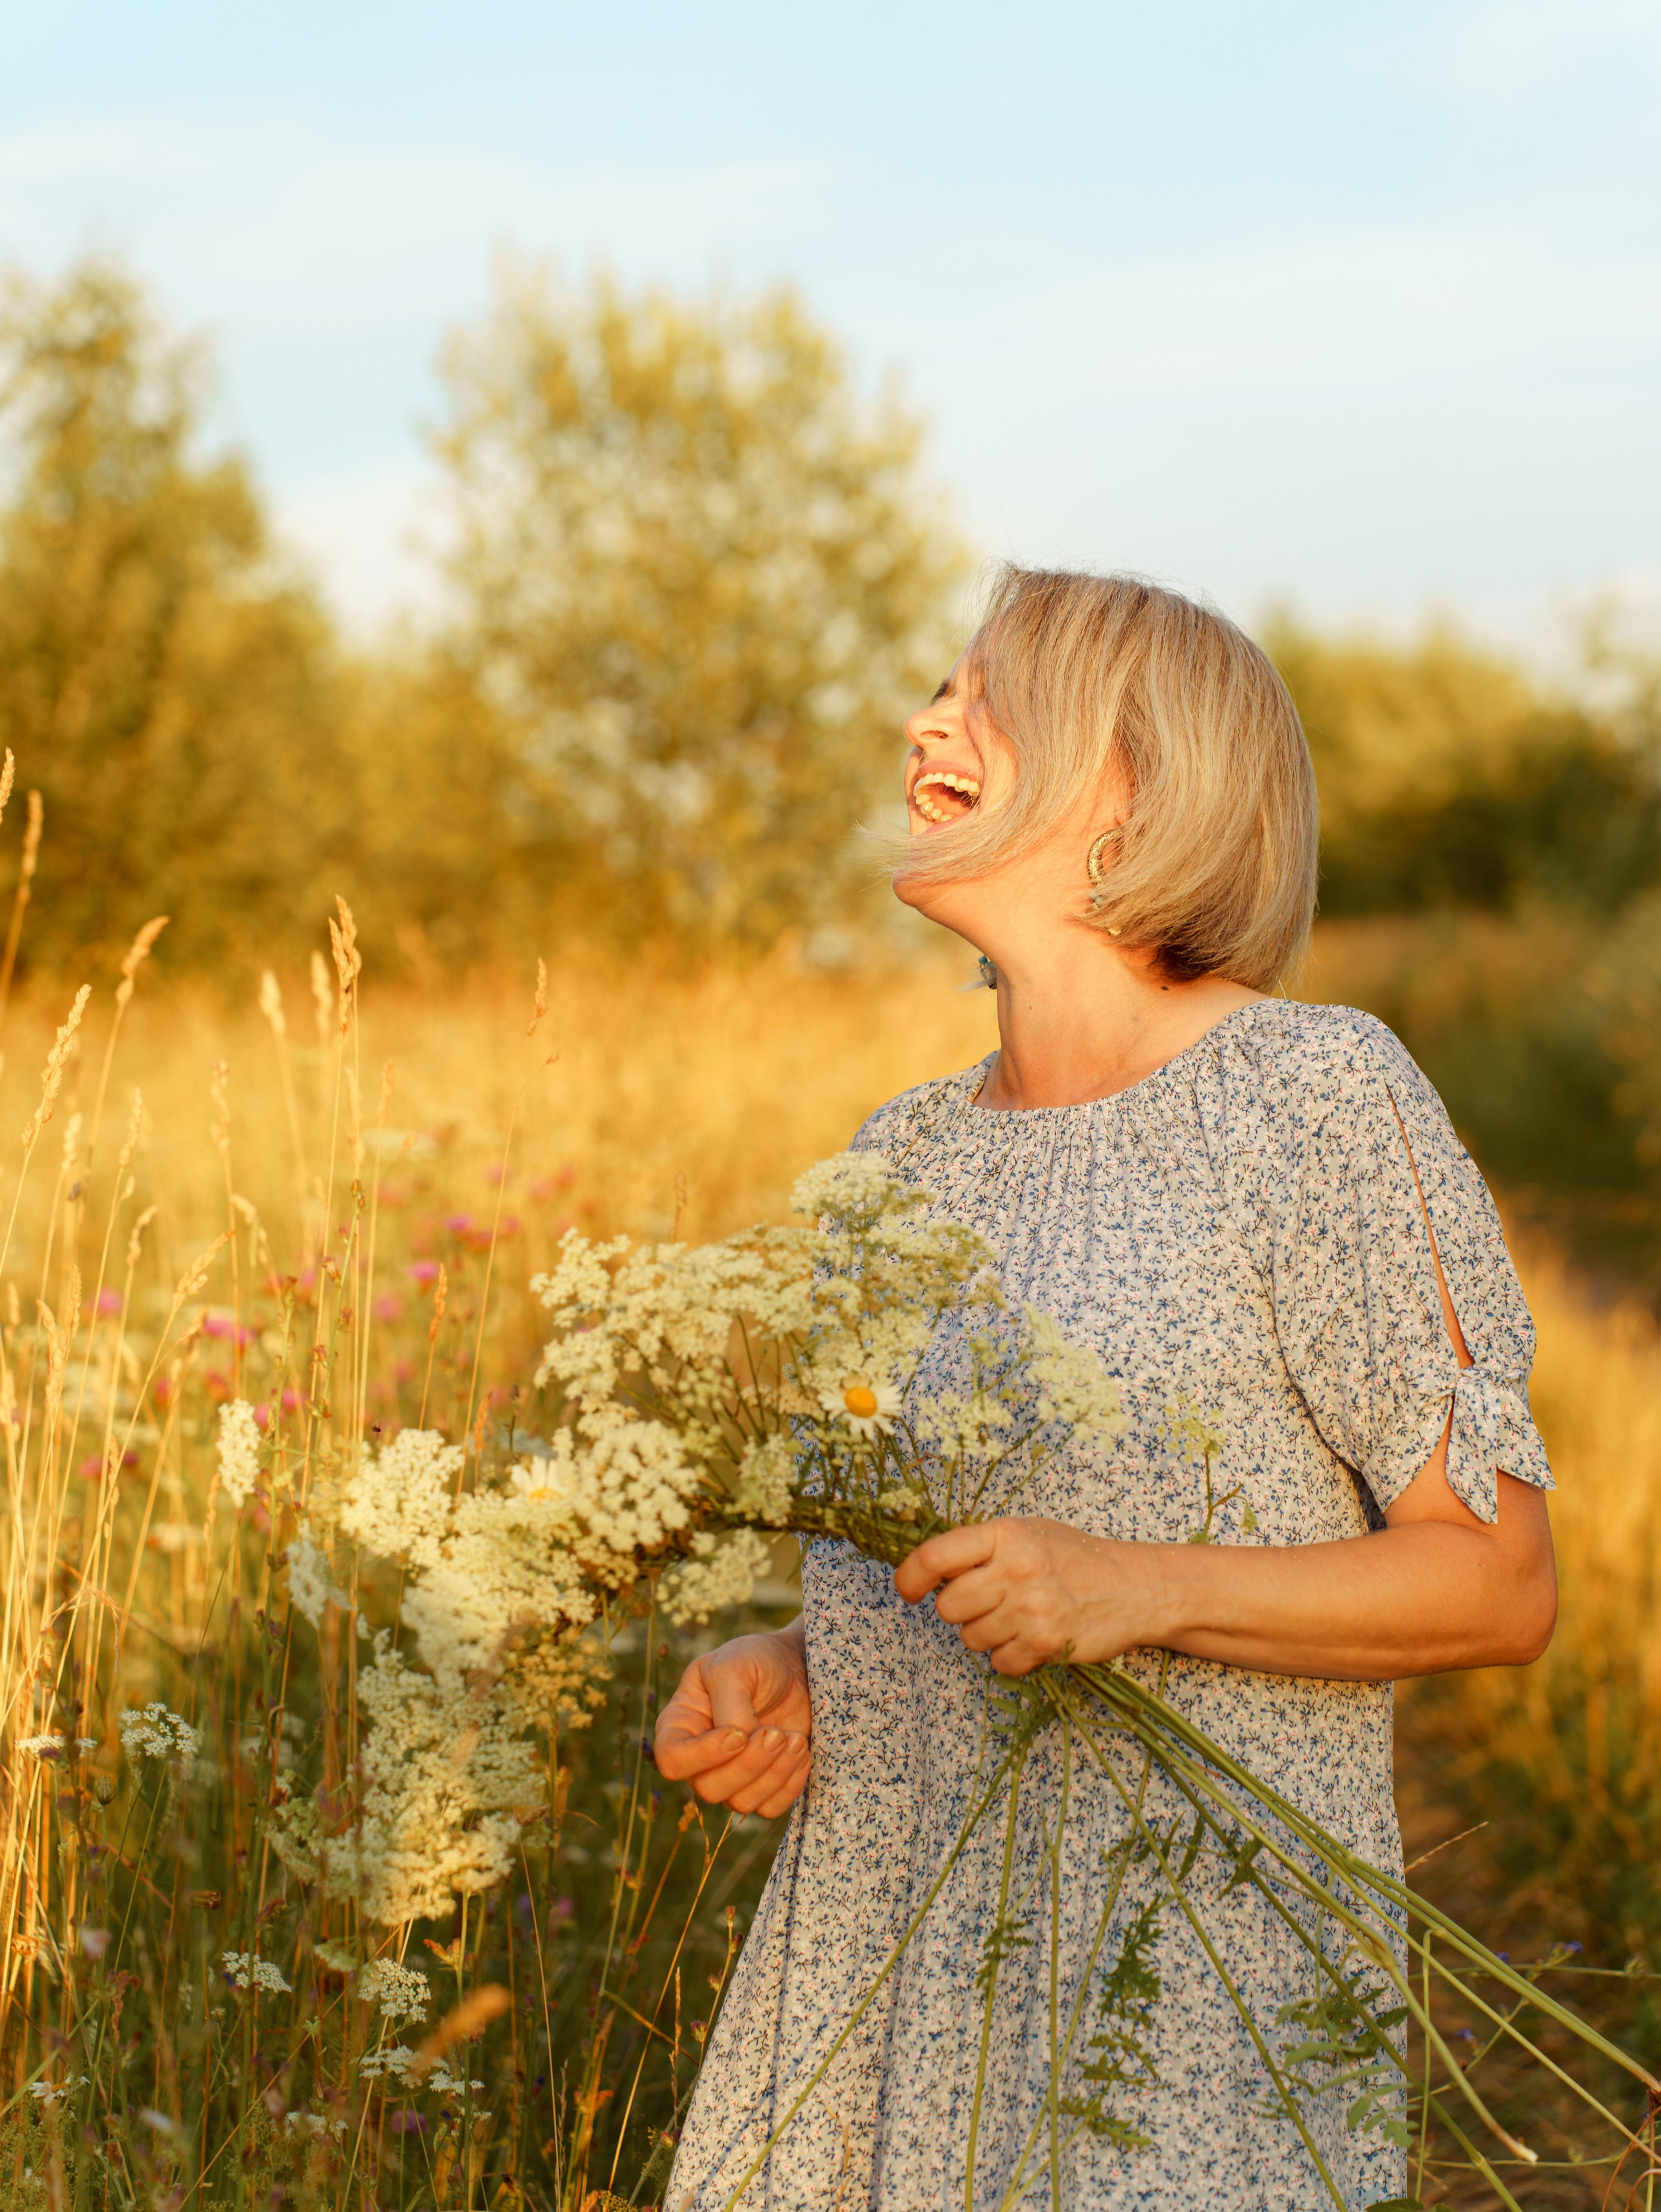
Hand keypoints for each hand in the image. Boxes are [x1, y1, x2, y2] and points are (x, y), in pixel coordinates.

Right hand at [654, 1620, 812, 1816]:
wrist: (795, 1667)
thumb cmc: (756, 1660)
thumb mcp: (734, 1668)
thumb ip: (730, 1706)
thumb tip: (738, 1745)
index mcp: (680, 1724)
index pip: (672, 1761)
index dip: (703, 1756)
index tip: (739, 1734)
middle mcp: (700, 1757)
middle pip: (708, 1789)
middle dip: (748, 1765)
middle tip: (776, 1733)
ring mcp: (731, 1774)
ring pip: (740, 1803)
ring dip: (774, 1773)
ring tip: (795, 1738)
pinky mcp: (762, 1785)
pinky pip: (769, 1808)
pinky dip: (789, 1784)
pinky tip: (801, 1751)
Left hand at [893, 1517, 1169, 1675]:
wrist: (1134, 1587)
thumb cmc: (1076, 1558)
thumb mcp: (1029, 1534)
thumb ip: (983, 1548)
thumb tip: (930, 1570)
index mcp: (1004, 1535)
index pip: (935, 1557)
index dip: (909, 1577)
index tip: (908, 1591)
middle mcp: (1015, 1569)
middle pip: (948, 1607)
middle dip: (960, 1612)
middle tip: (986, 1604)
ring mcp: (1031, 1609)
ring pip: (971, 1638)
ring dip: (986, 1635)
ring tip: (1016, 1618)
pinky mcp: (1046, 1643)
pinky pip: (1000, 1664)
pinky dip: (1011, 1657)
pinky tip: (1032, 1638)